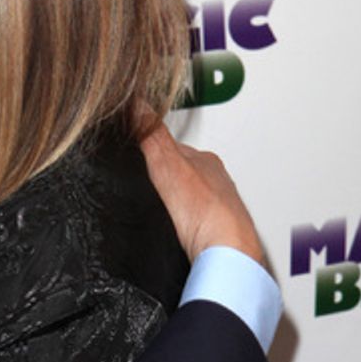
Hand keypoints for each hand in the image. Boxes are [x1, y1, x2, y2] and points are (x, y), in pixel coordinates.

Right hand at [139, 122, 266, 266]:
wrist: (227, 256)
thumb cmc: (209, 215)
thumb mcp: (168, 166)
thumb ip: (152, 136)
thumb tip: (137, 105)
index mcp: (206, 162)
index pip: (170, 147)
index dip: (148, 148)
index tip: (132, 148)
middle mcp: (214, 184)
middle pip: (178, 173)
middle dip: (160, 178)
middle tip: (141, 183)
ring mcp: (213, 209)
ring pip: (184, 199)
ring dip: (169, 203)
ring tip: (154, 209)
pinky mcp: (208, 233)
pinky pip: (186, 222)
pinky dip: (176, 223)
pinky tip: (170, 230)